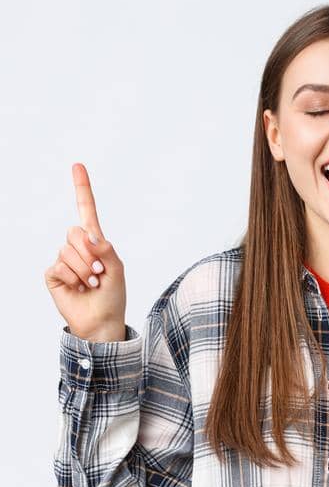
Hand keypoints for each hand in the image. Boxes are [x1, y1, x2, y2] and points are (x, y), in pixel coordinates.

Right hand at [45, 163, 126, 341]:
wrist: (101, 321)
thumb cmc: (112, 296)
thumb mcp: (117, 269)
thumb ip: (105, 250)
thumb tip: (89, 235)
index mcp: (96, 242)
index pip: (86, 211)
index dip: (82, 189)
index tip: (78, 165)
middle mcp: (78, 247)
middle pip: (75, 232)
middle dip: (90, 254)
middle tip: (99, 273)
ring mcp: (63, 260)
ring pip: (68, 251)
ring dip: (85, 270)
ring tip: (91, 283)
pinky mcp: (53, 274)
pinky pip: (59, 266)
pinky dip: (73, 278)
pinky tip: (78, 288)